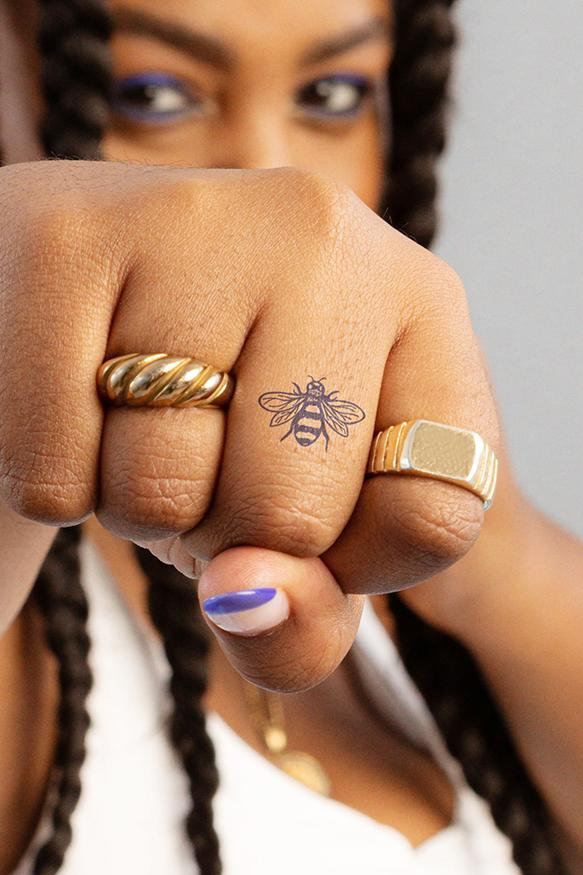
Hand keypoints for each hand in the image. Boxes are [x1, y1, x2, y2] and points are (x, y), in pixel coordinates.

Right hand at [0, 160, 498, 690]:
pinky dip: (56, 481)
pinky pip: (53, 471)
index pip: (436, 510)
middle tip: (206, 456)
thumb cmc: (217, 412)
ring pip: (162, 491)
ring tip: (138, 422)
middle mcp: (328, 236)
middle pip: (292, 513)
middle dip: (228, 532)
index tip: (316, 520)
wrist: (95, 293)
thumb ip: (310, 613)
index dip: (358, 562)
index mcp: (422, 304)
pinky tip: (76, 402)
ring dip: (137, 506)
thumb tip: (248, 595)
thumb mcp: (300, 524)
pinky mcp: (66, 240)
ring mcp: (196, 218)